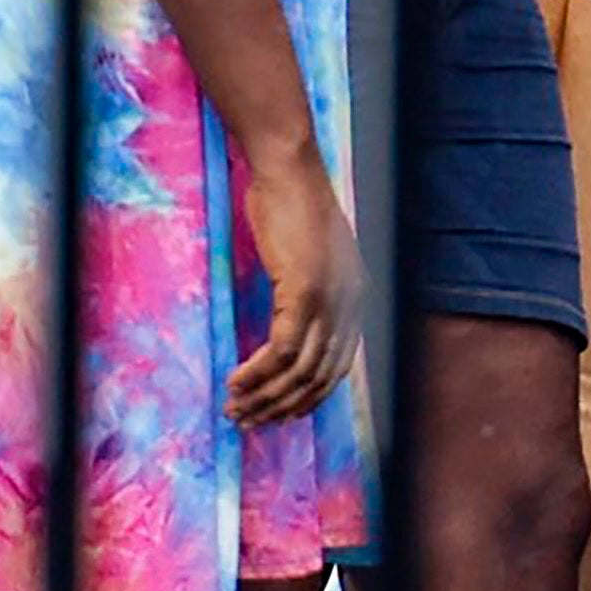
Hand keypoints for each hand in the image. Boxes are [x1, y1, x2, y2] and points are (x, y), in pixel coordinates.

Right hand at [225, 147, 360, 425]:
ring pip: (299, 371)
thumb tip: (289, 319)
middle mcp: (350, 305)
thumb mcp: (309, 254)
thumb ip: (308, 288)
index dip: (308, 397)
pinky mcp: (304, 292)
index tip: (279, 414)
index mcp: (355, 298)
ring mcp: (330, 300)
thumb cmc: (291, 203)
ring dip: (265, 397)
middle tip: (250, 421)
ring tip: (236, 410)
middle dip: (282, 406)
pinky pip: (280, 350)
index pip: (337, 367)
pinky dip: (257, 373)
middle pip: (320, 377)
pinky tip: (236, 383)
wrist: (289, 169)